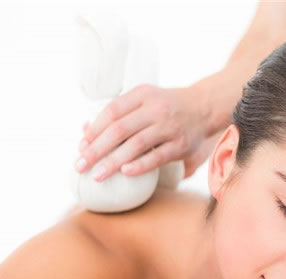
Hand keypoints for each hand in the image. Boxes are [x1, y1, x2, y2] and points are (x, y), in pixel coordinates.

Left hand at [75, 84, 210, 180]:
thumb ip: (119, 114)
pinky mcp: (181, 144)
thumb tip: (85, 132)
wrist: (205, 107)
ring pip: (136, 144)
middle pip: (119, 129)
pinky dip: (140, 165)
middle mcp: (156, 109)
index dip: (94, 130)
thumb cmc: (167, 107)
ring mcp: (169, 127)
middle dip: (96, 149)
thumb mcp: (144, 100)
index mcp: (142, 95)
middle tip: (80, 166)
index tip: (81, 146)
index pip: (112, 111)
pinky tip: (125, 173)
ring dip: (113, 161)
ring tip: (97, 175)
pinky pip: (158, 157)